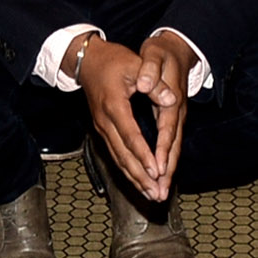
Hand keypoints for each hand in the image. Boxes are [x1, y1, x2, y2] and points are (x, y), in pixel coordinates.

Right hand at [74, 31, 188, 200]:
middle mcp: (105, 122)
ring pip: (118, 159)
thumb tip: (171, 99)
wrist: (86, 61)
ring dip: (134, 179)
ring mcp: (102, 128)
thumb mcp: (135, 64)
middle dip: (140, 177)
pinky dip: (127, 171)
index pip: (130, 136)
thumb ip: (154, 84)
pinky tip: (138, 182)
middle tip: (156, 194)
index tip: (156, 171)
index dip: (143, 155)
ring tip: (150, 195)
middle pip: (123, 155)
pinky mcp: (103, 131)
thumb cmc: (112, 61)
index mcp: (114, 106)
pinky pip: (115, 155)